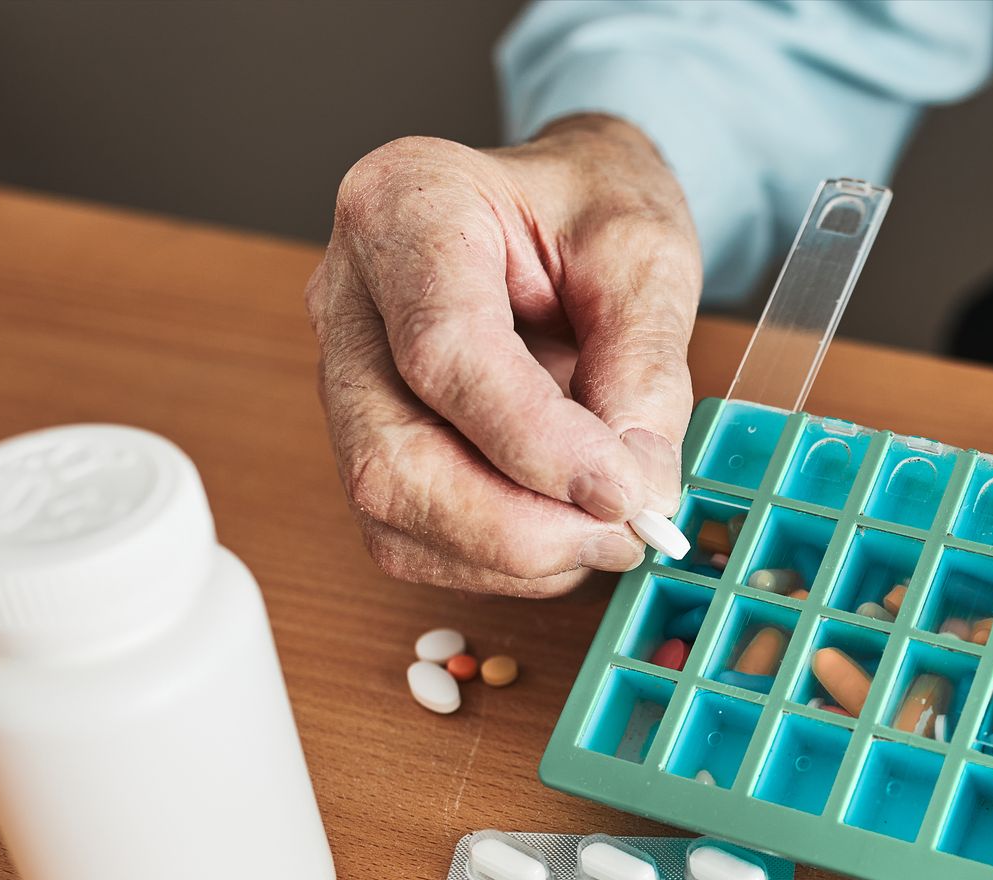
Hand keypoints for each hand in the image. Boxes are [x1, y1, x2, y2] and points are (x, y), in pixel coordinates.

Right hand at [306, 114, 700, 595]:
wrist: (566, 210)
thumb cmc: (595, 212)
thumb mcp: (648, 258)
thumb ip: (645, 370)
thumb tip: (634, 492)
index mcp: (406, 207)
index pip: (444, 353)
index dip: (537, 444)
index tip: (623, 491)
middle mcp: (349, 296)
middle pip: (391, 455)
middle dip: (517, 526)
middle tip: (623, 532)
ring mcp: (345, 375)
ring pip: (390, 509)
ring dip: (513, 553)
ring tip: (607, 527)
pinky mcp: (368, 439)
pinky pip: (408, 534)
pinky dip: (499, 559)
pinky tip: (564, 528)